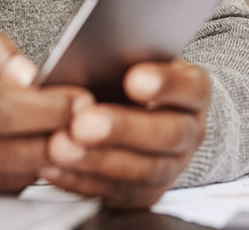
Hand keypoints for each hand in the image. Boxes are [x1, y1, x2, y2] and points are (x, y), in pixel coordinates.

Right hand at [0, 23, 89, 192]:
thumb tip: (30, 75)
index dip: (46, 108)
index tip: (83, 99)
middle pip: (13, 151)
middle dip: (63, 138)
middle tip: (98, 122)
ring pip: (14, 175)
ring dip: (52, 156)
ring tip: (81, 132)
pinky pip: (3, 189)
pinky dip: (30, 170)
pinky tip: (49, 148)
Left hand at [41, 58, 210, 208]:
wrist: (142, 114)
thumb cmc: (132, 78)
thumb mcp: (135, 59)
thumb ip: (121, 58)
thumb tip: (93, 54)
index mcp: (194, 92)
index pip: (191, 87)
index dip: (166, 84)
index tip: (134, 79)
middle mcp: (190, 131)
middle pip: (168, 134)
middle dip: (123, 129)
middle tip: (83, 122)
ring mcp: (172, 167)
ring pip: (144, 171)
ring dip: (98, 160)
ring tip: (60, 146)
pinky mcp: (145, 193)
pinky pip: (117, 194)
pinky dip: (82, 181)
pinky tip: (54, 166)